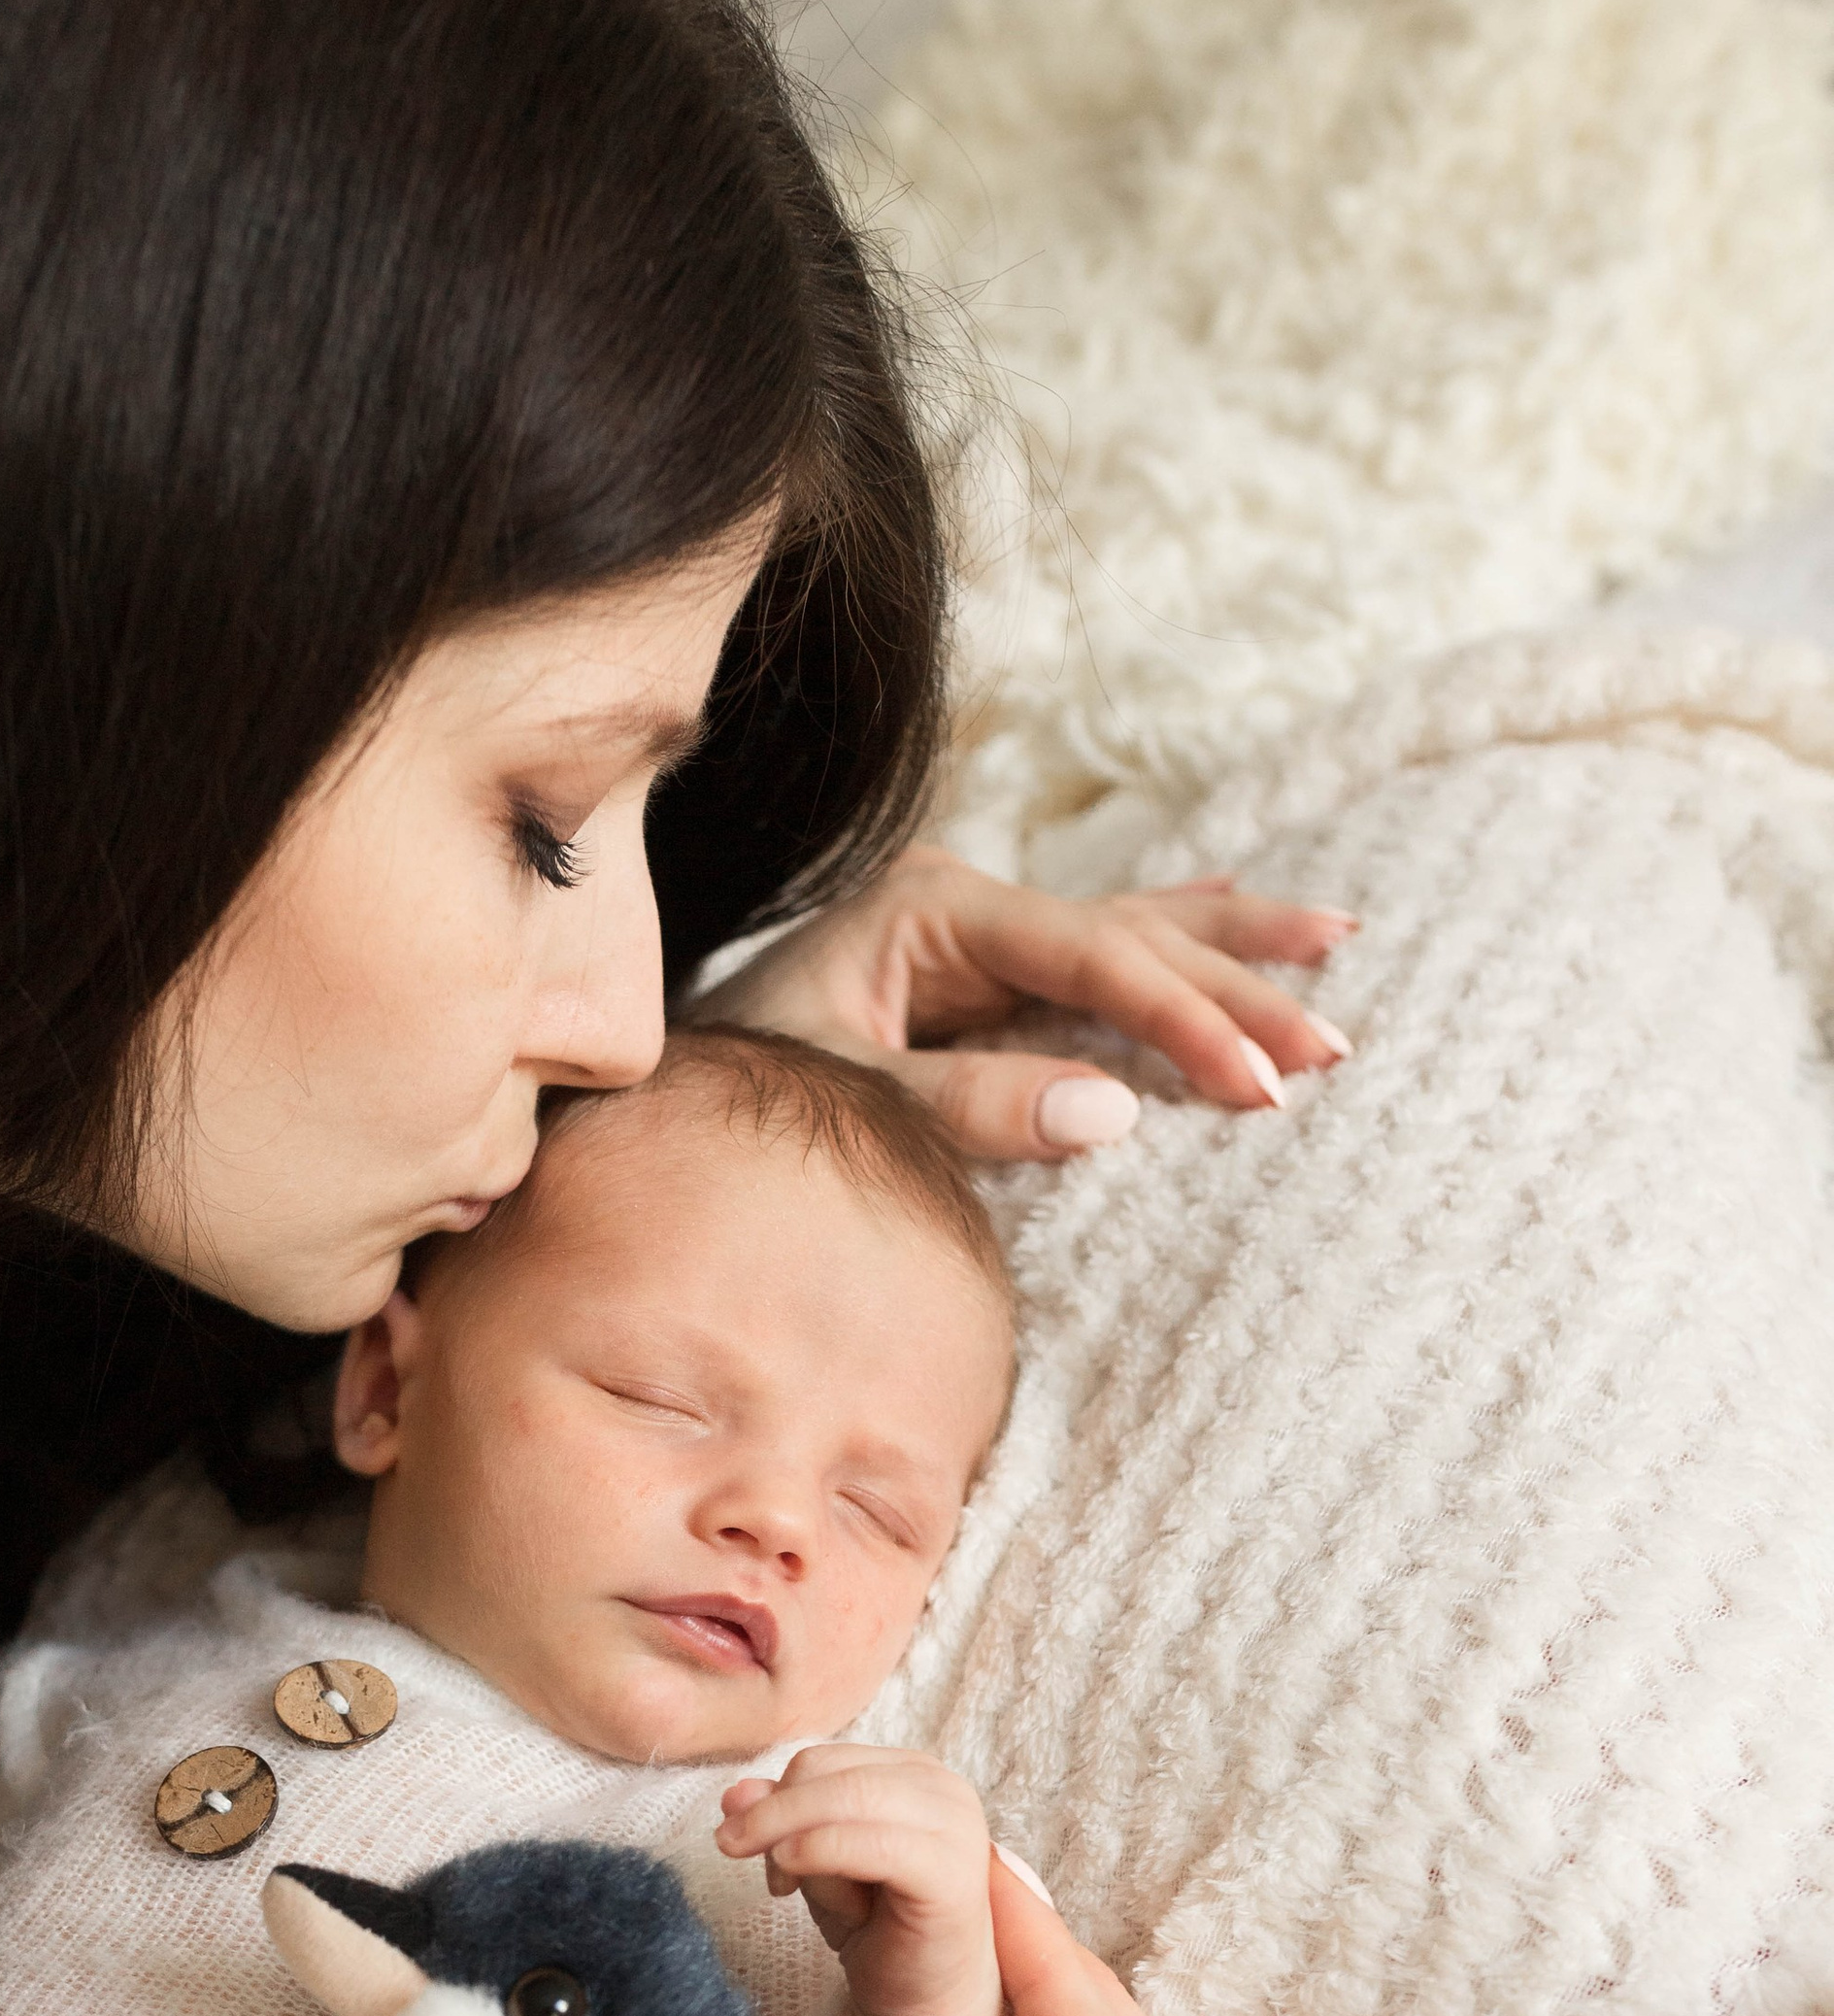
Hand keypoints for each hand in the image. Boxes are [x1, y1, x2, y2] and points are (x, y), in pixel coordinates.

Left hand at [701, 844, 1357, 1159]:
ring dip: (1235, 947)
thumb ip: (965, 1105)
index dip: (1179, 1020)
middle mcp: (968, 906)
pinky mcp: (988, 974)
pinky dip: (1179, 944)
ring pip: (1136, 929)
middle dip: (1237, 989)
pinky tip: (1244, 906)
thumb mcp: (844, 1096)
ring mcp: (983, 935)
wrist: (677, 1092)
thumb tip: (1110, 1109)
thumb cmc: (745, 1090)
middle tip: (1331, 1048)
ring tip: (1339, 943)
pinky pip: (1106, 954)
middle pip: (1132, 937)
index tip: (1254, 1082)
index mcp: (930, 909)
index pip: (1089, 959)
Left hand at [716, 1743, 1001, 2015]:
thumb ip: (780, 1819)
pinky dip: (819, 1849)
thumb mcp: (813, 1863)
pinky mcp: (956, 1873)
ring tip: (777, 1886)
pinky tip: (790, 1876)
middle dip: (771, 1816)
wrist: (918, 2011)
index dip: (774, 1799)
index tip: (756, 1854)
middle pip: (826, 1770)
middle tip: (746, 1864)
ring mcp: (957, 1827)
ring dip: (788, 1834)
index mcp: (914, 1774)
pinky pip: (872, 1840)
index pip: (821, 1759)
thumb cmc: (876, 1932)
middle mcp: (944, 1788)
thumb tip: (735, 1792)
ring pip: (845, 1796)